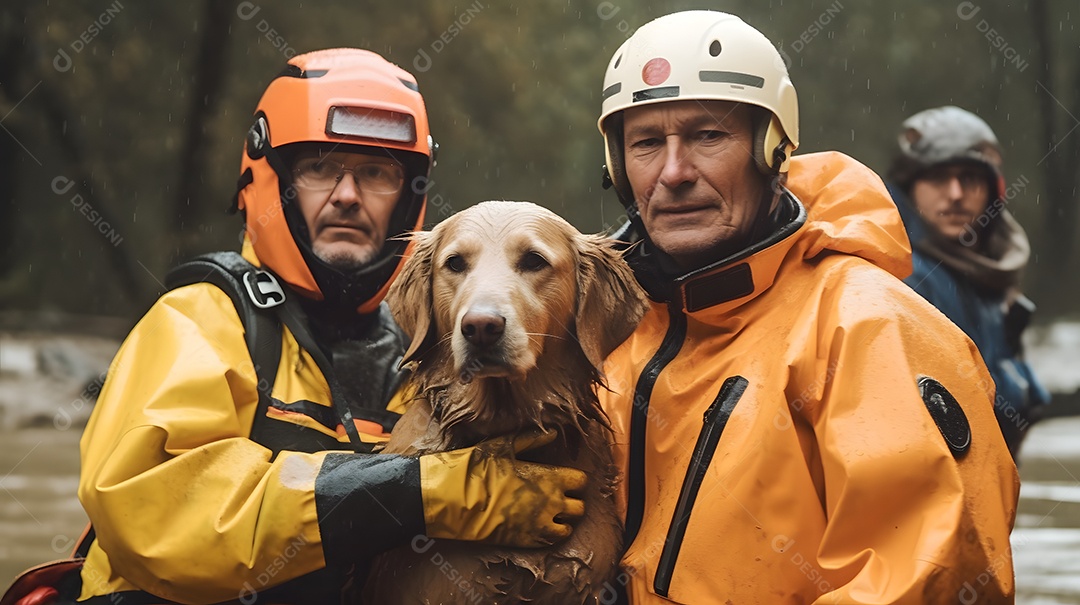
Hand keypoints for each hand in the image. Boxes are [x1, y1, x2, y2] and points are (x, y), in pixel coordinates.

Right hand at [419, 430, 586, 546]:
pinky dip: (550, 534)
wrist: (455, 500)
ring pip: (569, 527)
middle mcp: (551, 502)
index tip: (564, 477)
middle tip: (556, 496)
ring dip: (562, 519)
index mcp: (550, 477)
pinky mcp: (528, 541)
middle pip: (580, 507)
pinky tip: (538, 525)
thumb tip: (553, 432)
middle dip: (572, 501)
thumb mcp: (504, 446)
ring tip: (548, 513)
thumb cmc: (478, 468)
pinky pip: (553, 541)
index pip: (581, 481)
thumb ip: (532, 440)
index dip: (574, 479)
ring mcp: (541, 524)